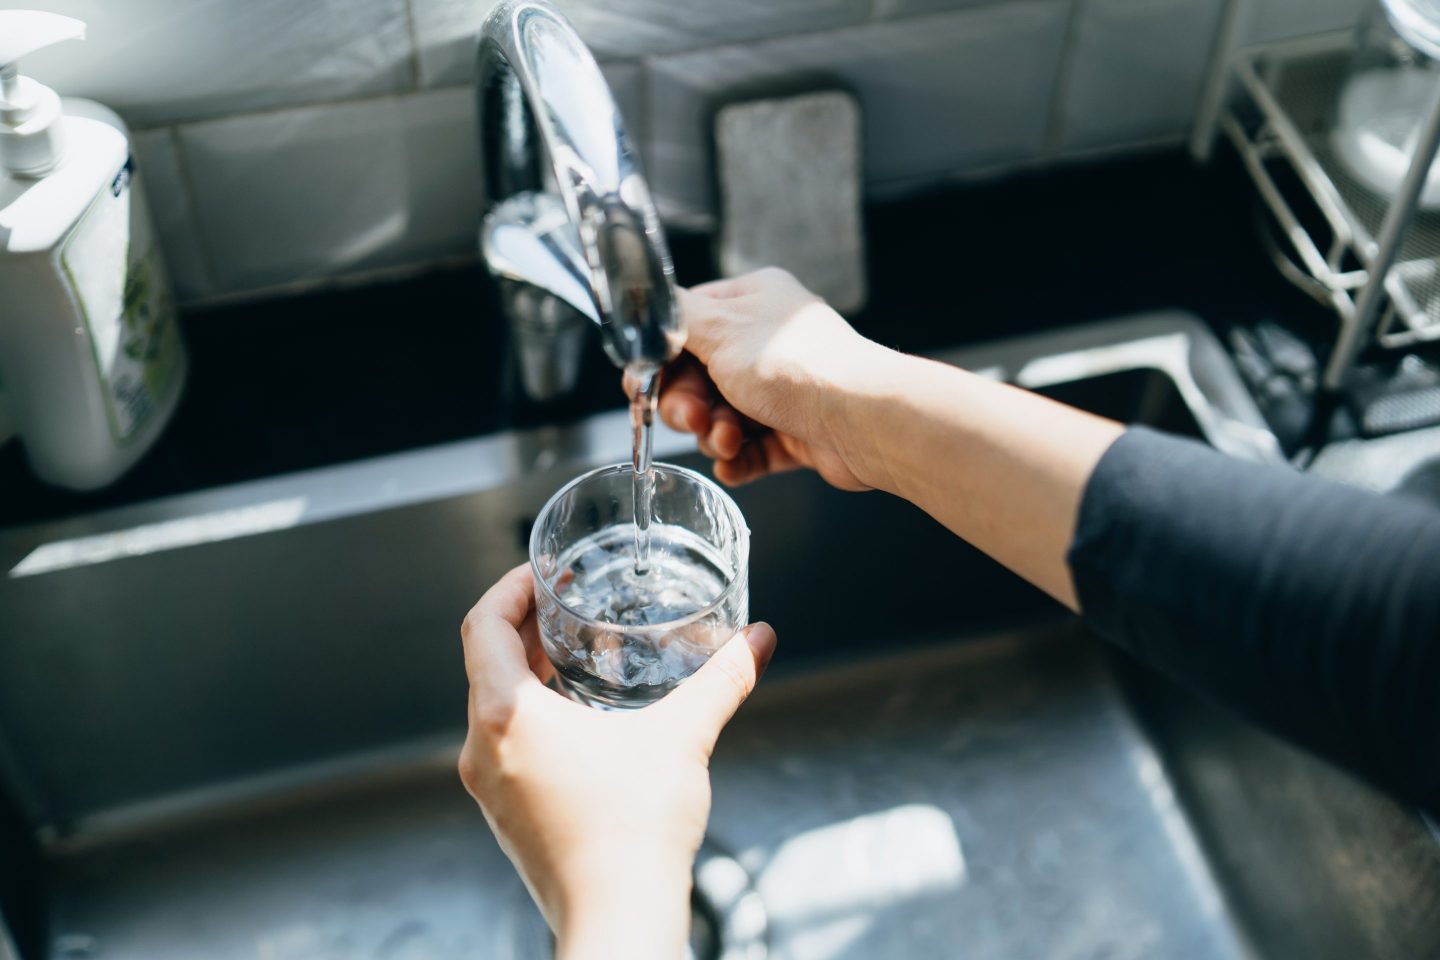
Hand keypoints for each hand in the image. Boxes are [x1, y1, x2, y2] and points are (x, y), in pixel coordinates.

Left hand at [458, 564, 777, 959]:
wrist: (619, 920)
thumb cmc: (634, 834)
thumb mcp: (682, 738)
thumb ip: (722, 680)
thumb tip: (757, 640)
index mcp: (506, 717)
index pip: (482, 625)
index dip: (510, 587)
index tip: (543, 574)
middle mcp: (482, 749)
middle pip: (485, 662)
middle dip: (525, 626)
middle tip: (568, 603)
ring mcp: (489, 786)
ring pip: (493, 705)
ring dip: (527, 672)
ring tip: (576, 653)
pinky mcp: (506, 814)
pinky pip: (505, 743)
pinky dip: (532, 715)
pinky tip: (581, 717)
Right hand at [648, 267, 880, 489]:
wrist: (861, 419)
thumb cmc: (795, 366)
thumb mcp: (719, 328)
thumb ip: (675, 317)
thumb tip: (649, 306)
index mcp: (750, 302)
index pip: (685, 327)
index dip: (660, 361)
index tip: (643, 388)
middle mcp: (766, 341)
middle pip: (697, 378)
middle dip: (688, 406)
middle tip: (694, 420)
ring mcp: (782, 390)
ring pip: (721, 418)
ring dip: (715, 435)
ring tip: (730, 441)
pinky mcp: (795, 432)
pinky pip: (750, 450)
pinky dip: (737, 460)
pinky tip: (733, 466)